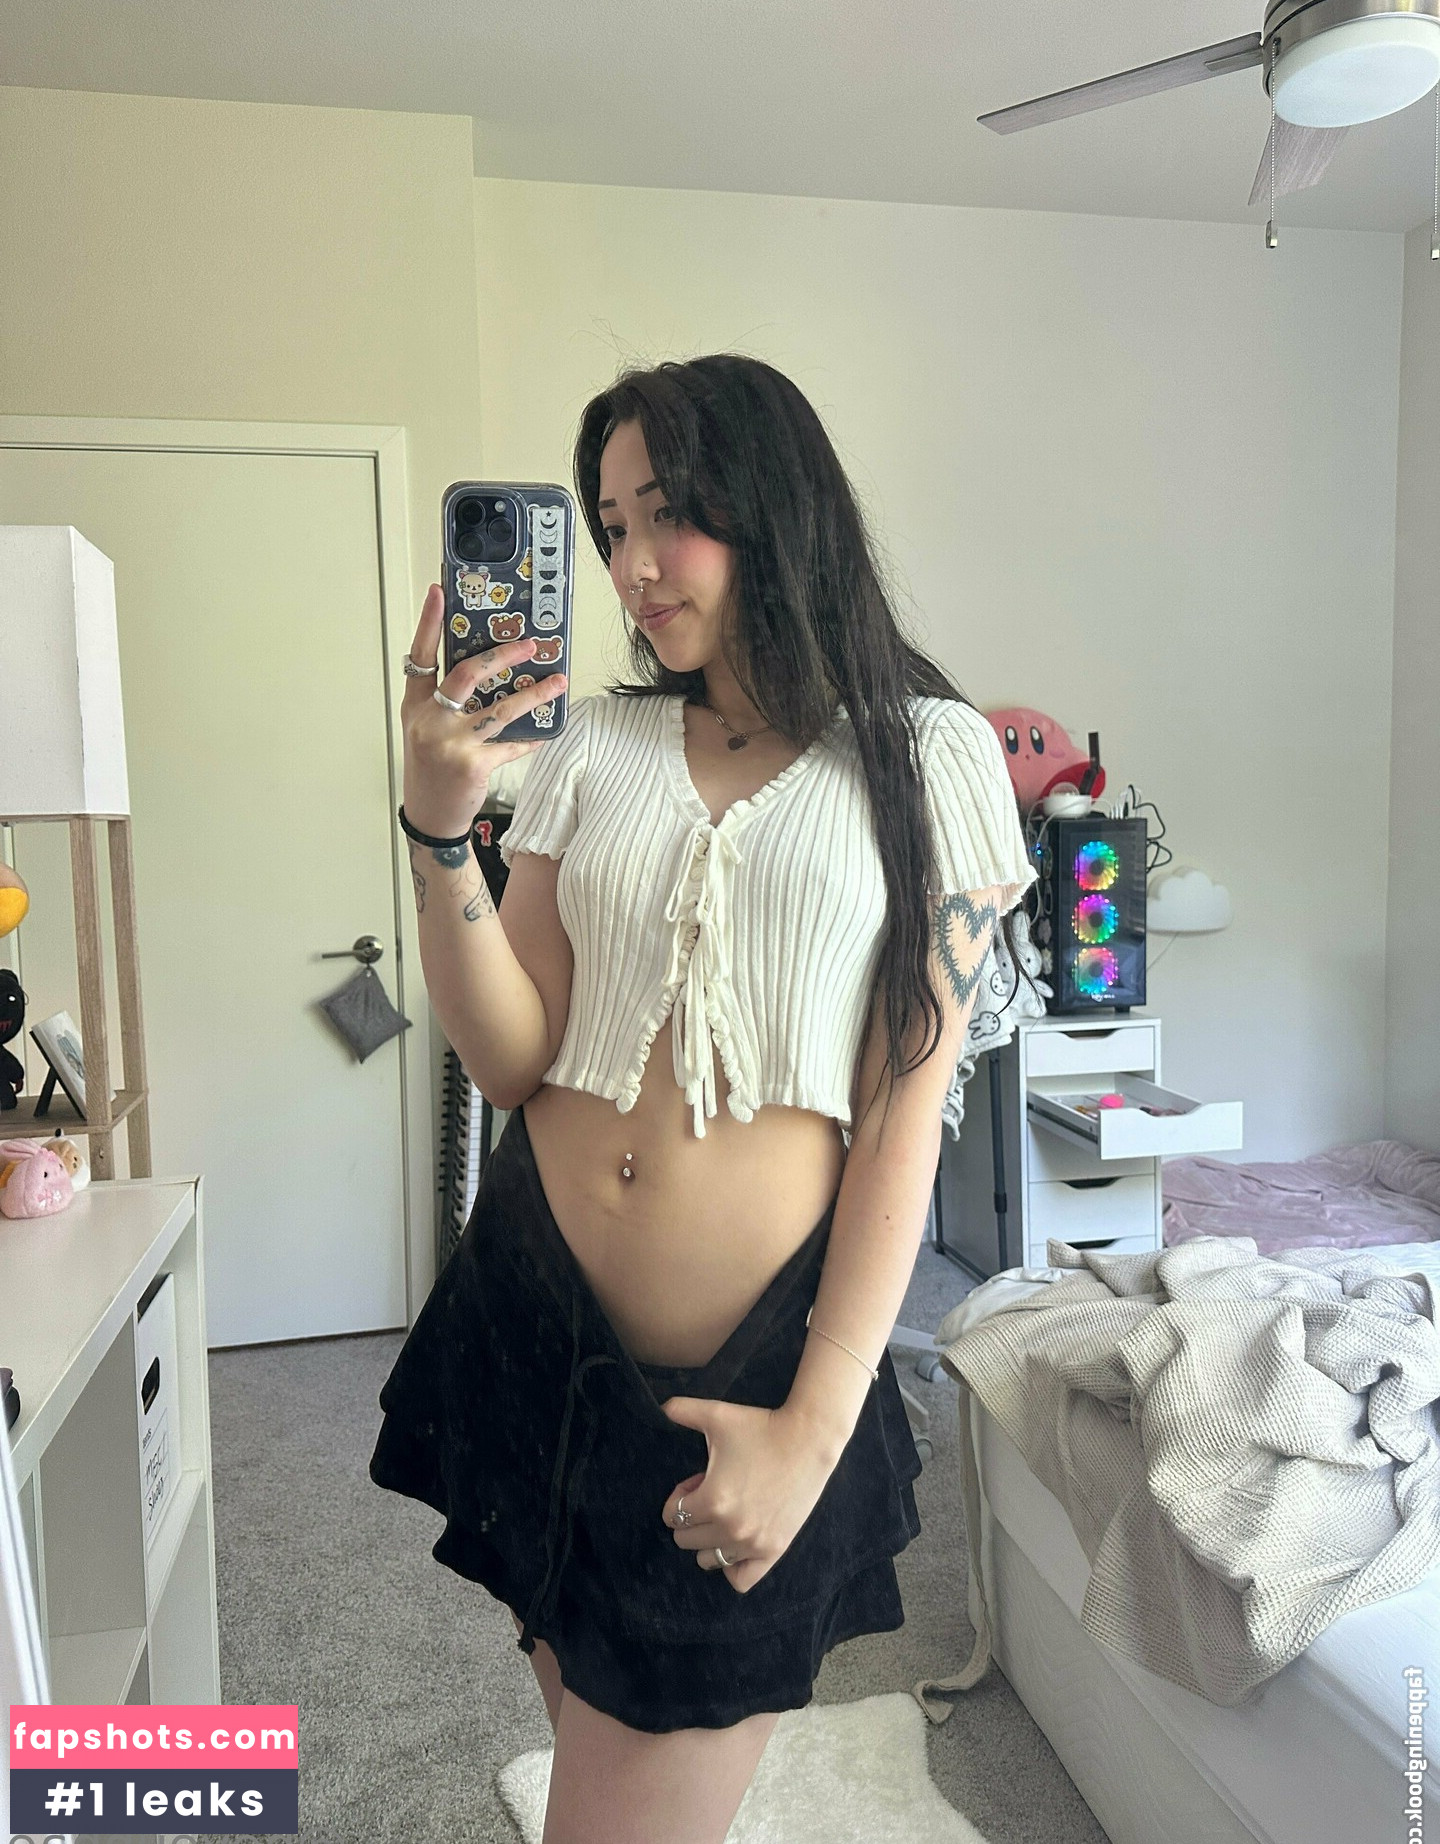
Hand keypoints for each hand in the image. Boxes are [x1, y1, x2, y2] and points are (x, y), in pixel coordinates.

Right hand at [401, 583, 567, 836]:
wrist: (431, 816)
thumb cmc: (431, 767)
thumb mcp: (427, 728)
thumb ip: (444, 700)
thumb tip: (486, 668)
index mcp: (415, 705)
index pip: (421, 655)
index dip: (429, 622)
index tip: (439, 592)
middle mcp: (429, 720)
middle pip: (466, 673)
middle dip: (501, 654)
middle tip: (529, 644)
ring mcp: (450, 743)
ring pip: (501, 709)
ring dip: (534, 694)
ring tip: (558, 681)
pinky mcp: (473, 764)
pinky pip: (512, 744)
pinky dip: (530, 738)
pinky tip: (544, 733)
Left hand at [659, 1400, 837, 1593]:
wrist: (809, 1439)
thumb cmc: (762, 1427)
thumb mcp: (717, 1414)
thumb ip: (682, 1410)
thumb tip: (660, 1408)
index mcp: (712, 1500)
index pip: (672, 1515)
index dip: (680, 1495)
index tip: (697, 1479)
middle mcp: (730, 1528)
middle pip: (685, 1539)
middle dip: (692, 1516)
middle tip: (712, 1492)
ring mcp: (753, 1543)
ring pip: (708, 1560)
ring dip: (708, 1539)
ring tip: (725, 1514)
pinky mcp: (774, 1549)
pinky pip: (740, 1579)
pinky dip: (731, 1567)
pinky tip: (736, 1543)